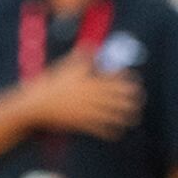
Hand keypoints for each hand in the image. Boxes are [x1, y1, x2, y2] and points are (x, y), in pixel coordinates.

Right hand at [26, 50, 143, 139]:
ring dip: (124, 116)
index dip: (125, 79)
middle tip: (140, 98)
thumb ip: (82, 55)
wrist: (37, 104)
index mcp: (89, 82)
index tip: (135, 80)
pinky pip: (99, 129)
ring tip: (134, 116)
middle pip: (116, 97)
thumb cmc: (52, 83)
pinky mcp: (82, 124)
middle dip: (130, 98)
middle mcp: (92, 97)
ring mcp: (88, 111)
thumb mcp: (66, 66)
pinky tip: (117, 132)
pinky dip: (109, 131)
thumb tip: (93, 45)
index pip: (113, 79)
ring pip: (111, 114)